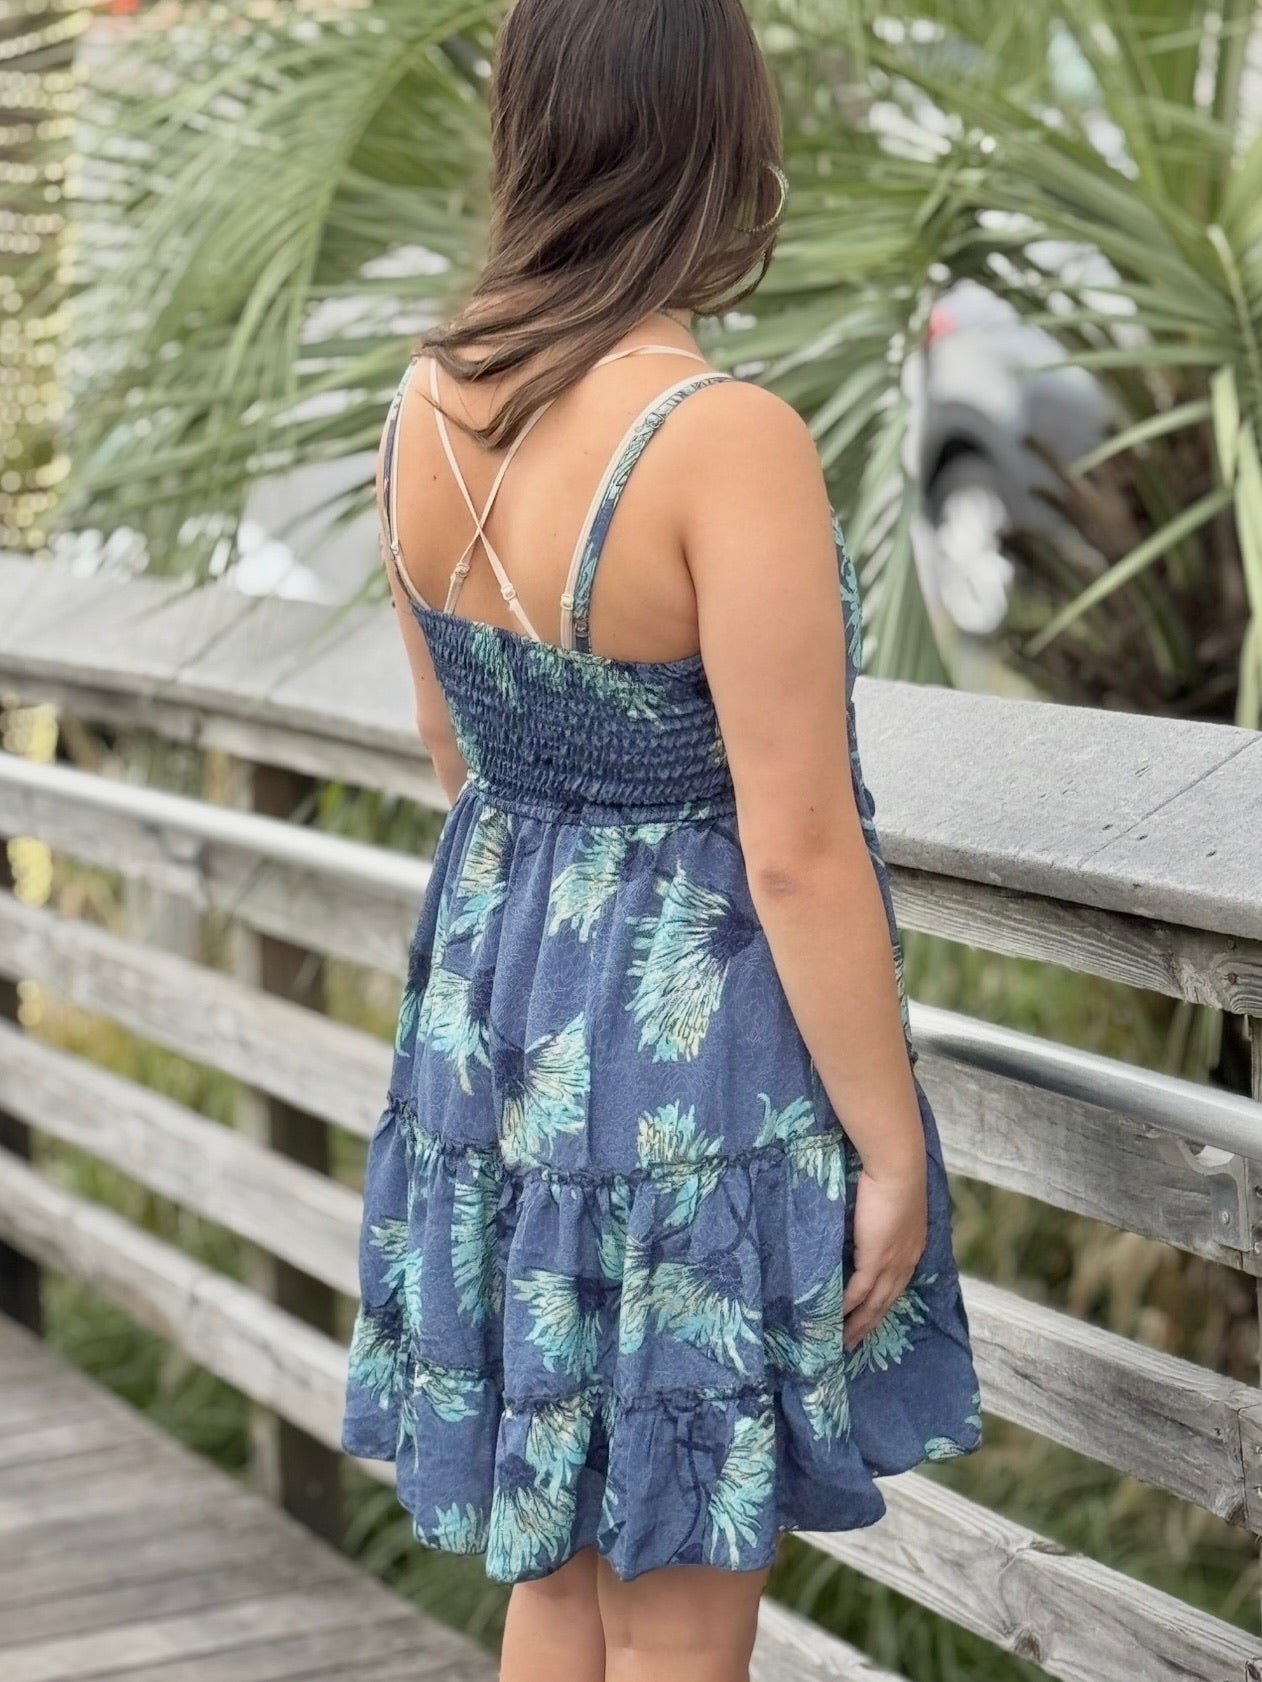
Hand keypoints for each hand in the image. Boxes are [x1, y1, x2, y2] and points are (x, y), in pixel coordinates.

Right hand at [842, 1159, 927, 1350]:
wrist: (898, 1169)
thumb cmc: (895, 1176)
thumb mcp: (895, 1202)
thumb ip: (886, 1218)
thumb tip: (873, 1223)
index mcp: (913, 1248)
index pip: (897, 1284)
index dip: (884, 1303)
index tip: (872, 1318)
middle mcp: (906, 1261)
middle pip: (887, 1302)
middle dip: (871, 1324)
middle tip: (854, 1343)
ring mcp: (892, 1263)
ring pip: (875, 1303)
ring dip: (860, 1324)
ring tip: (844, 1341)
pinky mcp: (875, 1259)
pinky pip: (860, 1291)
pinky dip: (849, 1307)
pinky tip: (837, 1318)